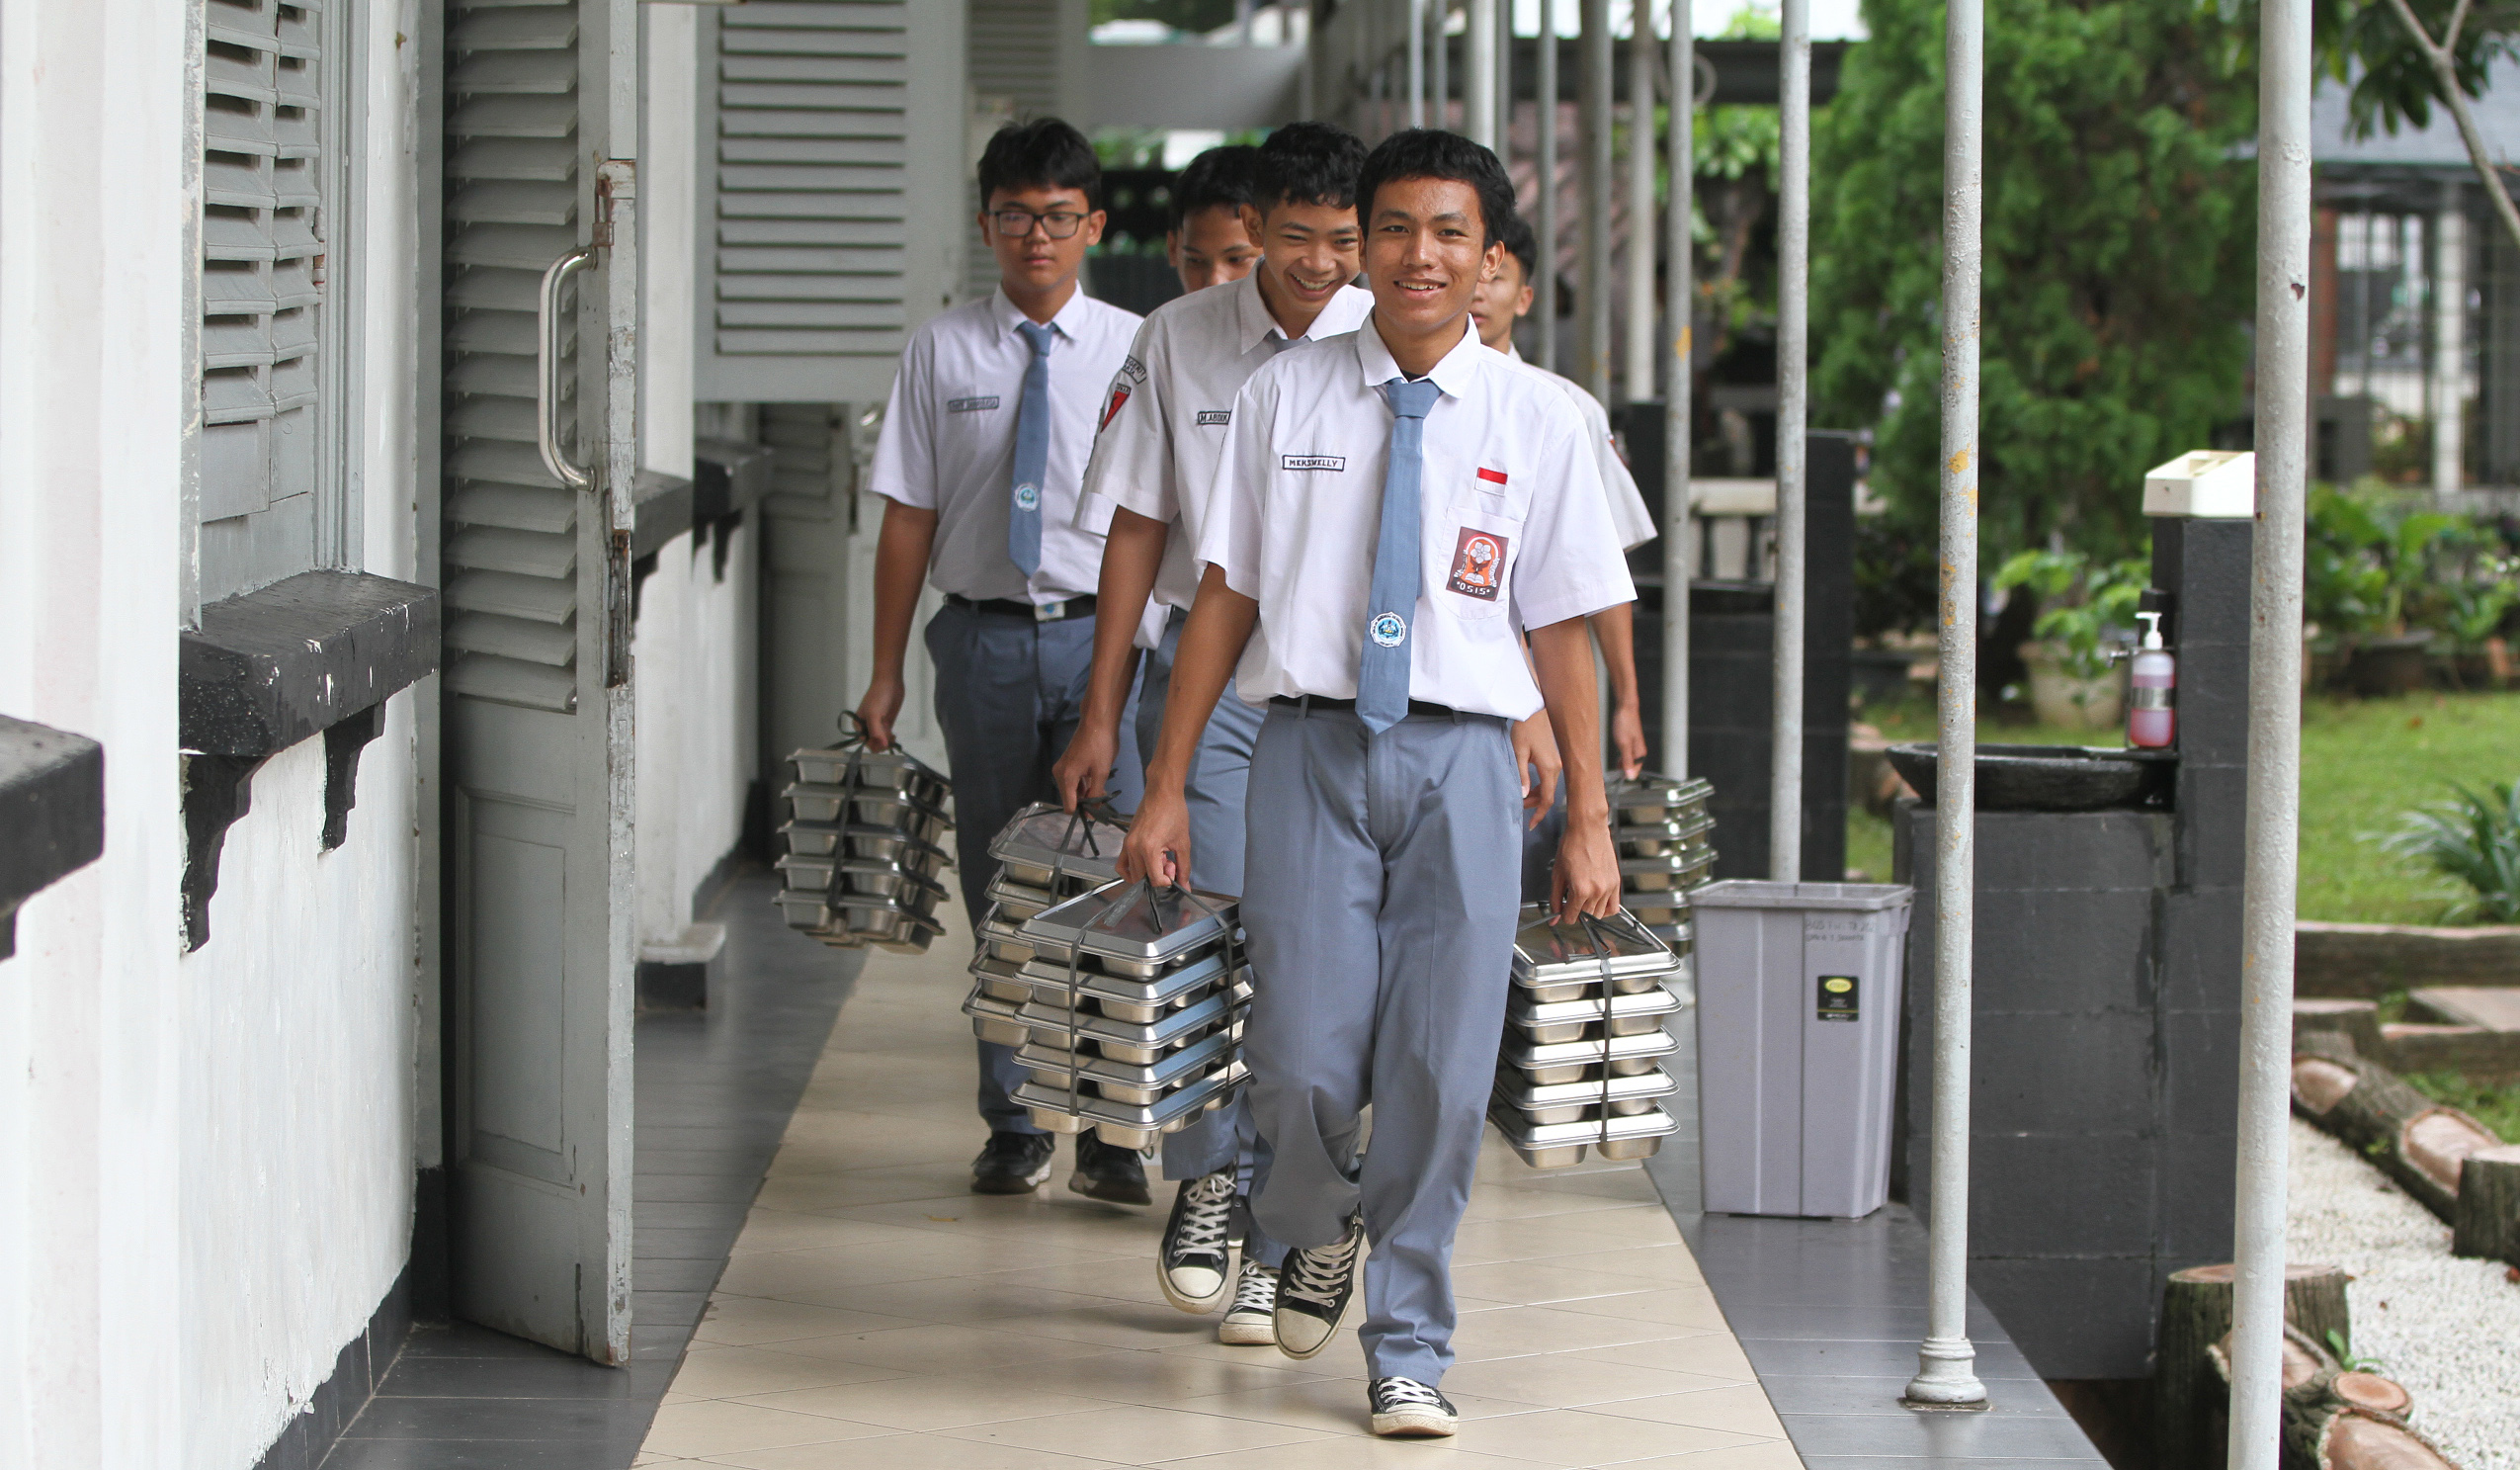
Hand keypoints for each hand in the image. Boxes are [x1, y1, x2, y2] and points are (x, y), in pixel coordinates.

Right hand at [854, 673, 904, 751]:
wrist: (890, 683)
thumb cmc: (878, 695)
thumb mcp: (874, 714)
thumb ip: (876, 731)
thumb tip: (882, 745)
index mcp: (858, 724)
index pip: (864, 742)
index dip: (874, 744)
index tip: (883, 741)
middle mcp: (866, 726)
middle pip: (873, 743)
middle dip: (881, 743)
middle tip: (889, 738)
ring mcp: (877, 725)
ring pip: (881, 741)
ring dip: (887, 741)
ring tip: (892, 736)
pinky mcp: (886, 723)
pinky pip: (887, 736)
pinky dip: (890, 738)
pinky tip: (894, 736)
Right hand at [1052, 717, 1119, 811]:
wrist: (1097, 722)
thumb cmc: (1100, 745)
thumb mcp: (1101, 773)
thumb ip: (1096, 794)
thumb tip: (1094, 811)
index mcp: (1066, 777)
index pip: (1069, 806)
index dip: (1083, 812)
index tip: (1097, 812)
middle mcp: (1060, 774)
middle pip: (1070, 799)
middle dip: (1086, 802)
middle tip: (1103, 799)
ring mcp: (1062, 768)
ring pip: (1073, 790)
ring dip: (1086, 793)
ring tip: (1103, 790)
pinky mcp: (1067, 763)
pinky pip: (1074, 781)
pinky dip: (1084, 785)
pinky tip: (1097, 783)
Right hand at [1119, 783, 1192, 889]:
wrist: (1162, 793)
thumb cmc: (1174, 813)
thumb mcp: (1183, 843)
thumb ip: (1184, 867)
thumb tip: (1185, 886)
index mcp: (1149, 849)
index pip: (1155, 880)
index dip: (1167, 880)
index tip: (1173, 867)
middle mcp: (1134, 849)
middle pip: (1143, 878)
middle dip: (1157, 876)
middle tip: (1168, 861)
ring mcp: (1127, 845)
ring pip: (1133, 874)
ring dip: (1147, 872)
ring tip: (1158, 859)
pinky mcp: (1125, 841)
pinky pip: (1121, 865)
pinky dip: (1130, 871)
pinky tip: (1144, 866)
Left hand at [1511, 711, 1560, 830]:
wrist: (1534, 709)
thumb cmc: (1525, 728)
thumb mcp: (1518, 753)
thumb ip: (1521, 776)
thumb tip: (1523, 796)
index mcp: (1549, 769)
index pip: (1547, 799)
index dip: (1539, 814)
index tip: (1531, 825)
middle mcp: (1557, 768)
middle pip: (1548, 795)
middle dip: (1534, 805)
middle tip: (1519, 809)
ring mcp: (1557, 763)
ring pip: (1548, 787)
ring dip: (1536, 795)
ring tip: (1521, 798)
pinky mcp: (1554, 758)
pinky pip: (1548, 778)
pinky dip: (1539, 786)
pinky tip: (1527, 786)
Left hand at [1549, 813, 1620, 924]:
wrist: (1588, 828)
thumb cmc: (1572, 845)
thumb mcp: (1557, 874)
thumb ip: (1555, 898)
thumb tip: (1554, 915)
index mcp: (1581, 890)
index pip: (1571, 917)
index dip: (1564, 916)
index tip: (1562, 911)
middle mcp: (1597, 891)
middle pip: (1585, 918)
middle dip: (1575, 913)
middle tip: (1569, 903)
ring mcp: (1609, 888)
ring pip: (1599, 915)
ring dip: (1589, 912)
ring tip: (1581, 900)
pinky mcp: (1616, 883)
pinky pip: (1614, 907)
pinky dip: (1605, 910)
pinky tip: (1596, 903)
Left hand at [1609, 701, 1646, 779]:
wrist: (1625, 708)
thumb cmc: (1625, 724)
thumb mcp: (1624, 745)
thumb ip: (1627, 761)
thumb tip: (1630, 776)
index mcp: (1640, 753)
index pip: (1634, 772)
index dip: (1625, 775)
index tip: (1614, 777)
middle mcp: (1639, 751)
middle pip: (1632, 767)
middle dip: (1622, 771)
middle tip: (1611, 772)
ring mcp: (1635, 747)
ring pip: (1628, 761)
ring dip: (1621, 765)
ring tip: (1612, 766)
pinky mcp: (1630, 742)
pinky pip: (1626, 755)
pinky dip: (1621, 758)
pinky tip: (1616, 759)